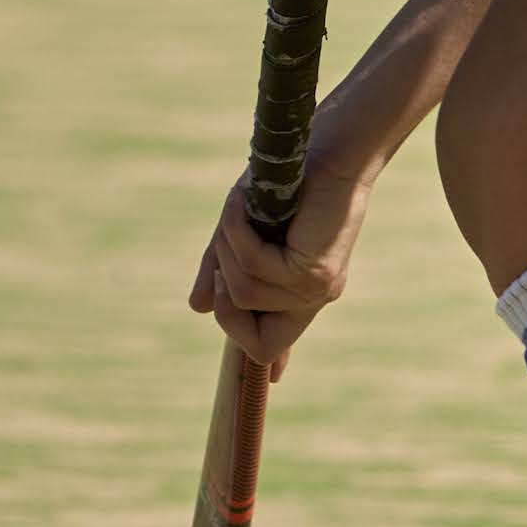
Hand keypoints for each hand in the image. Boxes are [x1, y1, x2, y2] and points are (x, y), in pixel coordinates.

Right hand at [183, 138, 375, 380]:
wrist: (329, 149)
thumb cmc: (286, 184)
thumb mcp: (242, 232)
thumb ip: (221, 268)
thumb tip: (197, 307)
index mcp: (299, 294)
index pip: (276, 347)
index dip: (264, 361)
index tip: (274, 378)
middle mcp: (312, 299)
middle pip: (257, 345)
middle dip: (225, 306)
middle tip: (221, 262)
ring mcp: (315, 290)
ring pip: (243, 295)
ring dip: (228, 248)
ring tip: (242, 211)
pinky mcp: (315, 273)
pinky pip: (254, 267)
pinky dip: (238, 231)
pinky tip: (245, 203)